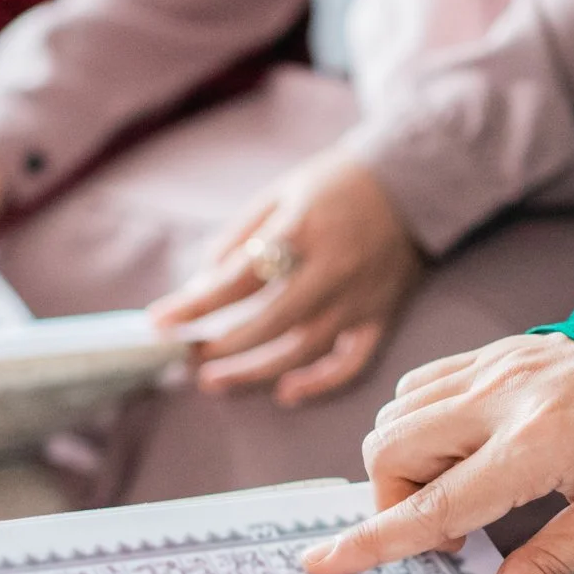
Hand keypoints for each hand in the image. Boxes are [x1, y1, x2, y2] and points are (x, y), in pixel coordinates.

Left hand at [148, 156, 426, 405]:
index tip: (159, 322)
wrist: (415, 181)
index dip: (195, 304)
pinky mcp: (382, 316)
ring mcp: (360, 298)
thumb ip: (240, 238)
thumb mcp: (281, 194)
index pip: (238, 279)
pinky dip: (320, 383)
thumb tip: (204, 283)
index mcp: (302, 231)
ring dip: (254, 371)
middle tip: (186, 355)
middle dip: (220, 345)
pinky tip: (286, 393)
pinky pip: (352, 362)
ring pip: (303, 350)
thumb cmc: (337, 185)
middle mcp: (332, 269)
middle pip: (268, 323)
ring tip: (215, 380)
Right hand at [301, 333, 573, 573]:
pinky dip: (423, 421)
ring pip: (399, 413)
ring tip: (466, 489)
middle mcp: (501, 400)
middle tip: (456, 532)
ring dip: (408, 460)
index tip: (322, 563)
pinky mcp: (497, 351)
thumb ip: (558, 559)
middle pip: (392, 449)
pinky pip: (425, 384)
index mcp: (535, 447)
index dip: (373, 541)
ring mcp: (494, 367)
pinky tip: (467, 448)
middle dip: (395, 499)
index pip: (433, 506)